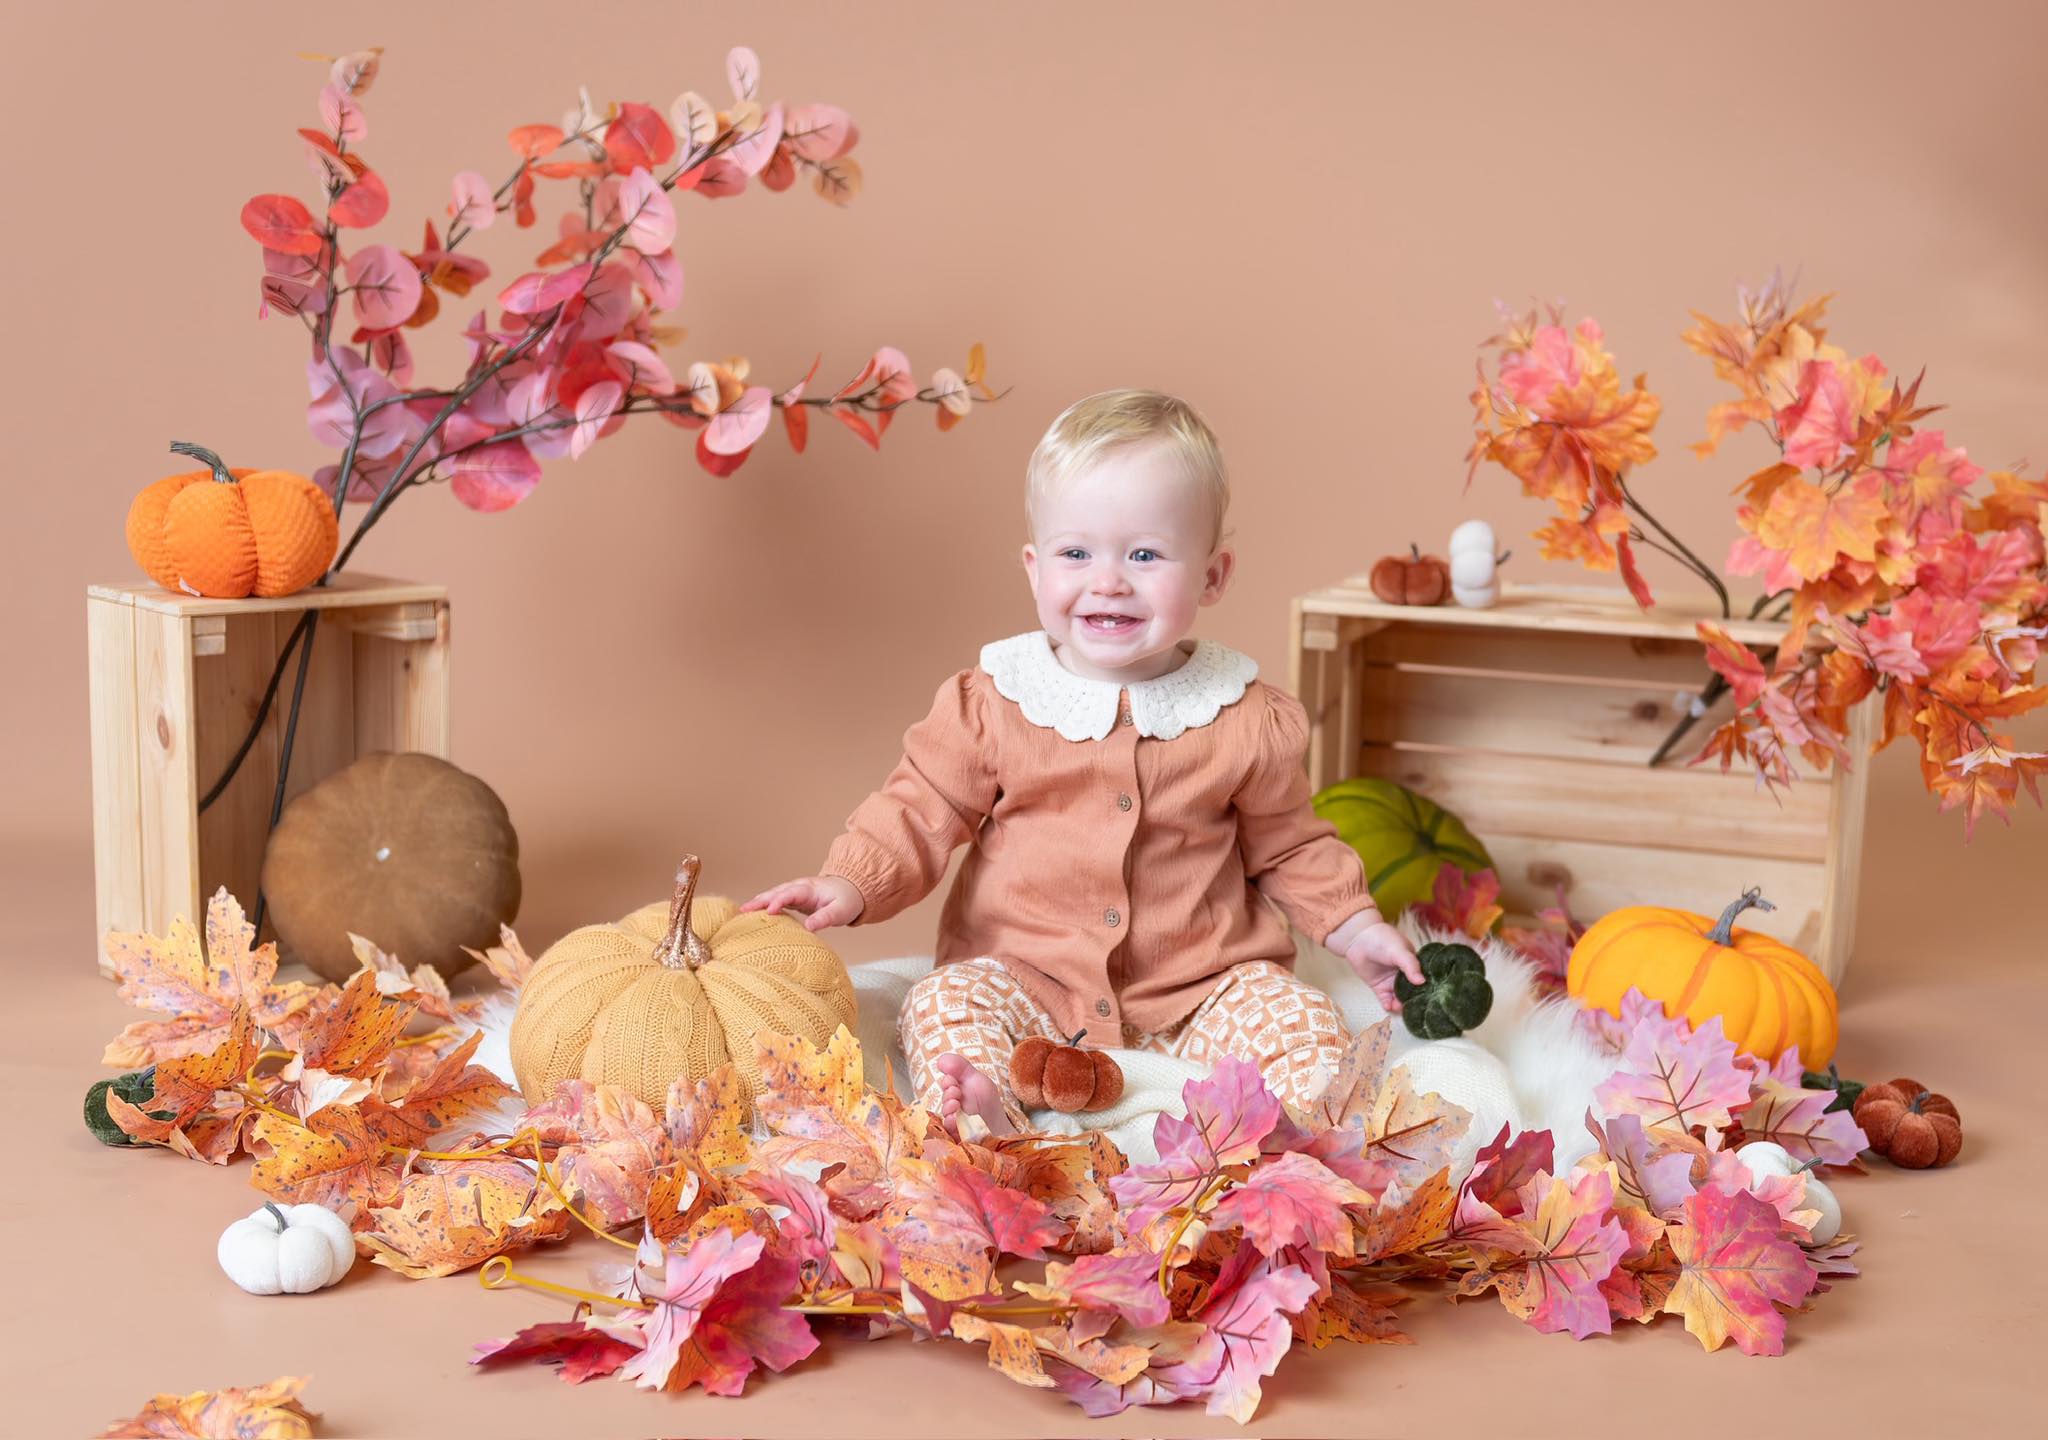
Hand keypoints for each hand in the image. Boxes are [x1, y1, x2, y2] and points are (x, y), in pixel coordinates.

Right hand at [740, 874, 864, 930]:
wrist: (851, 890)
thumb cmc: (847, 900)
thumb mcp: (840, 911)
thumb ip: (825, 918)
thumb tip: (808, 927)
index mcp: (810, 889)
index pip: (791, 893)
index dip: (779, 901)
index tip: (769, 911)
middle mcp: (799, 888)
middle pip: (776, 892)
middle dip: (760, 900)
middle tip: (744, 910)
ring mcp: (795, 892)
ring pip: (774, 894)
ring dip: (759, 902)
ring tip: (742, 912)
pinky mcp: (794, 899)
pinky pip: (777, 900)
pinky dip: (764, 905)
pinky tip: (753, 914)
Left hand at [1342, 919, 1423, 1014]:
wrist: (1358, 938)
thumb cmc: (1382, 940)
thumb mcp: (1399, 951)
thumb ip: (1410, 965)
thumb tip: (1422, 981)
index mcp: (1413, 964)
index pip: (1423, 979)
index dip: (1427, 989)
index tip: (1430, 998)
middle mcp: (1404, 974)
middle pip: (1413, 991)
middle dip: (1413, 1000)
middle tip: (1413, 1006)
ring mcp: (1392, 981)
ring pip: (1400, 997)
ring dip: (1400, 1004)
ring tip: (1398, 1006)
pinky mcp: (1379, 987)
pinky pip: (1386, 999)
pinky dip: (1388, 1004)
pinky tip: (1389, 1006)